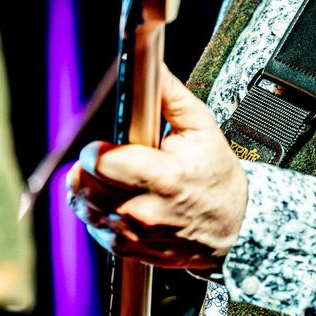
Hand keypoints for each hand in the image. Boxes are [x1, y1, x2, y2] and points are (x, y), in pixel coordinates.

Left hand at [65, 65, 248, 267]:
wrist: (233, 227)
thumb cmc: (217, 178)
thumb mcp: (203, 130)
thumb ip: (170, 95)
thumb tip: (151, 66)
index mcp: (163, 178)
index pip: (100, 162)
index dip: (98, 148)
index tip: (108, 145)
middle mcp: (143, 211)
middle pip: (84, 184)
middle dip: (91, 166)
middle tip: (111, 160)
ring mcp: (133, 235)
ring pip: (83, 206)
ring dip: (90, 188)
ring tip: (113, 179)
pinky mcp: (126, 249)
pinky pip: (93, 226)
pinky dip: (99, 212)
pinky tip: (121, 201)